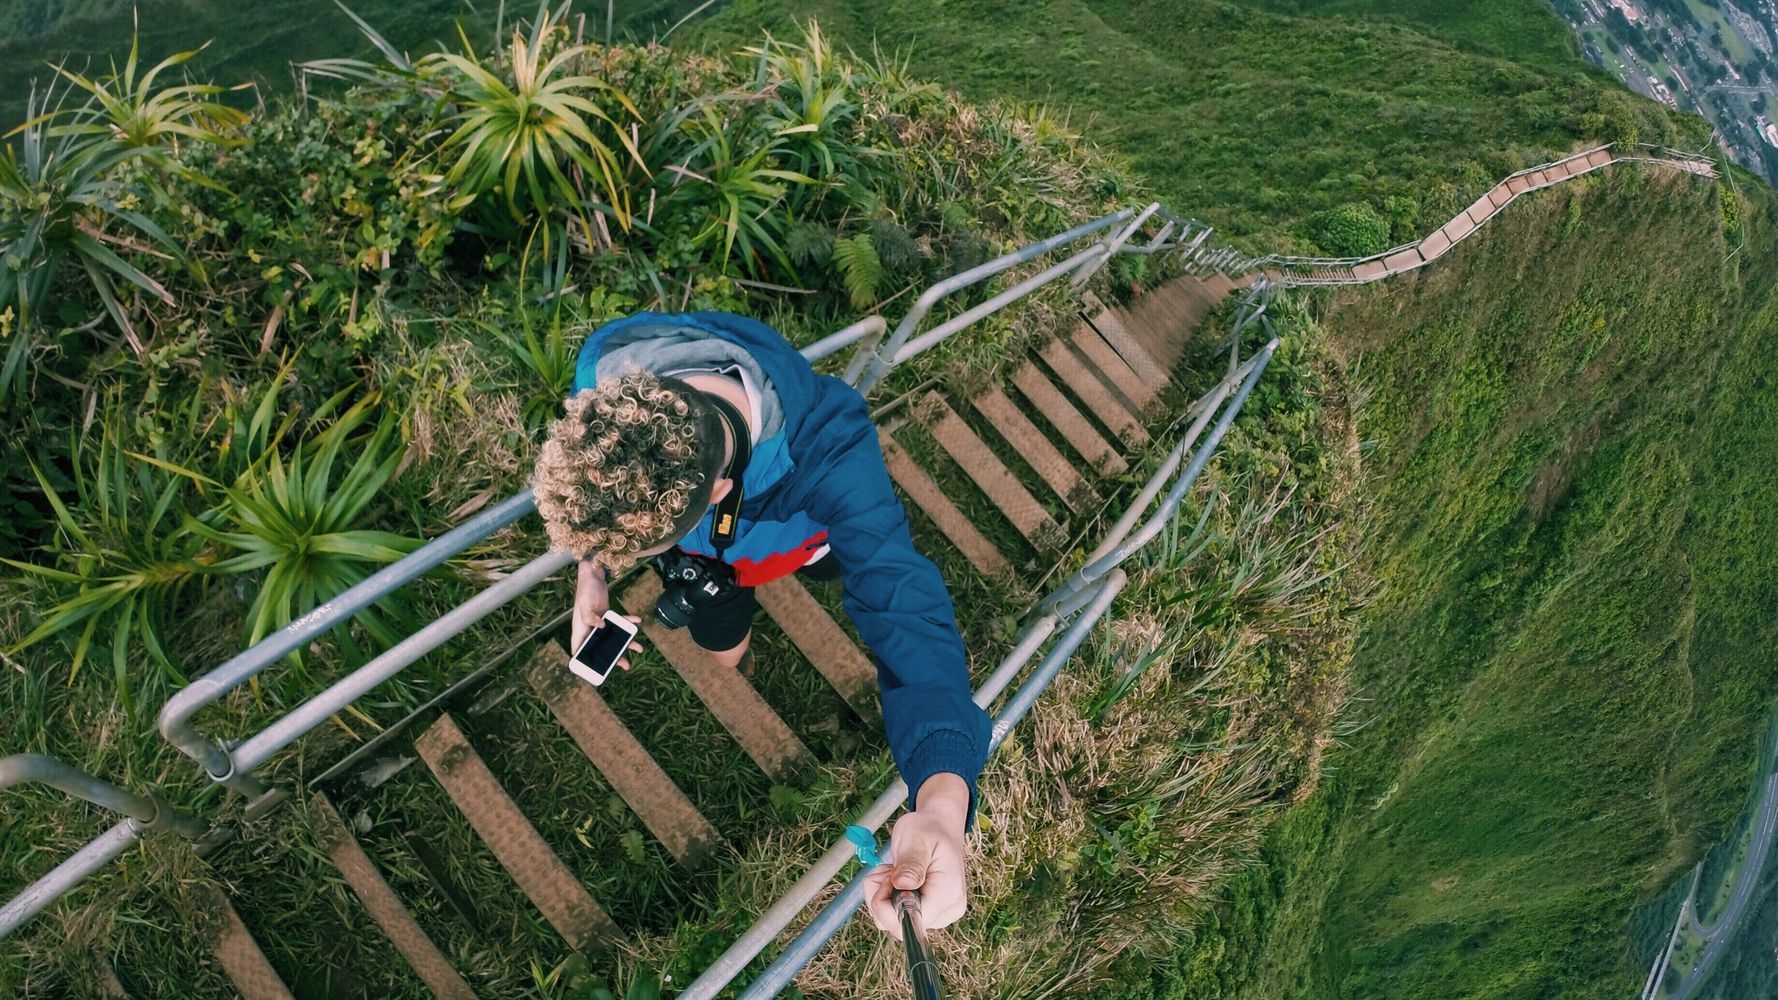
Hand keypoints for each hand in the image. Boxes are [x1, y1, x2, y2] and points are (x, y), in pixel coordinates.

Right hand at [572, 561, 645, 670]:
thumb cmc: (585, 589)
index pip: (579, 649)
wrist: (593, 575)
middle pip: (600, 647)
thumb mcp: (585, 603)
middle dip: (613, 657)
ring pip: (612, 637)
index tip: (594, 671)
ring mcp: (599, 623)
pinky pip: (619, 622)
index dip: (584, 661)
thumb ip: (590, 617)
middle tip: (625, 665)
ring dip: (626, 642)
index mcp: (580, 629)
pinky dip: (628, 622)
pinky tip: (637, 621)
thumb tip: (600, 628)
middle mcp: (589, 628)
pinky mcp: (607, 615)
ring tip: (639, 648)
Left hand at [865, 773, 969, 940]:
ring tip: (894, 870)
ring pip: (894, 923)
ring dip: (883, 896)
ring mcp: (940, 915)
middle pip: (899, 926)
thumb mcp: (916, 839)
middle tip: (889, 870)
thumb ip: (910, 864)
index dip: (886, 906)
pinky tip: (897, 878)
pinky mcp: (930, 913)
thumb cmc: (928, 830)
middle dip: (882, 898)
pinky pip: (898, 917)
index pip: (910, 922)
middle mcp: (947, 911)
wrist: (940, 828)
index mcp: (947, 895)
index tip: (887, 878)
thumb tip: (902, 885)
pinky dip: (888, 898)